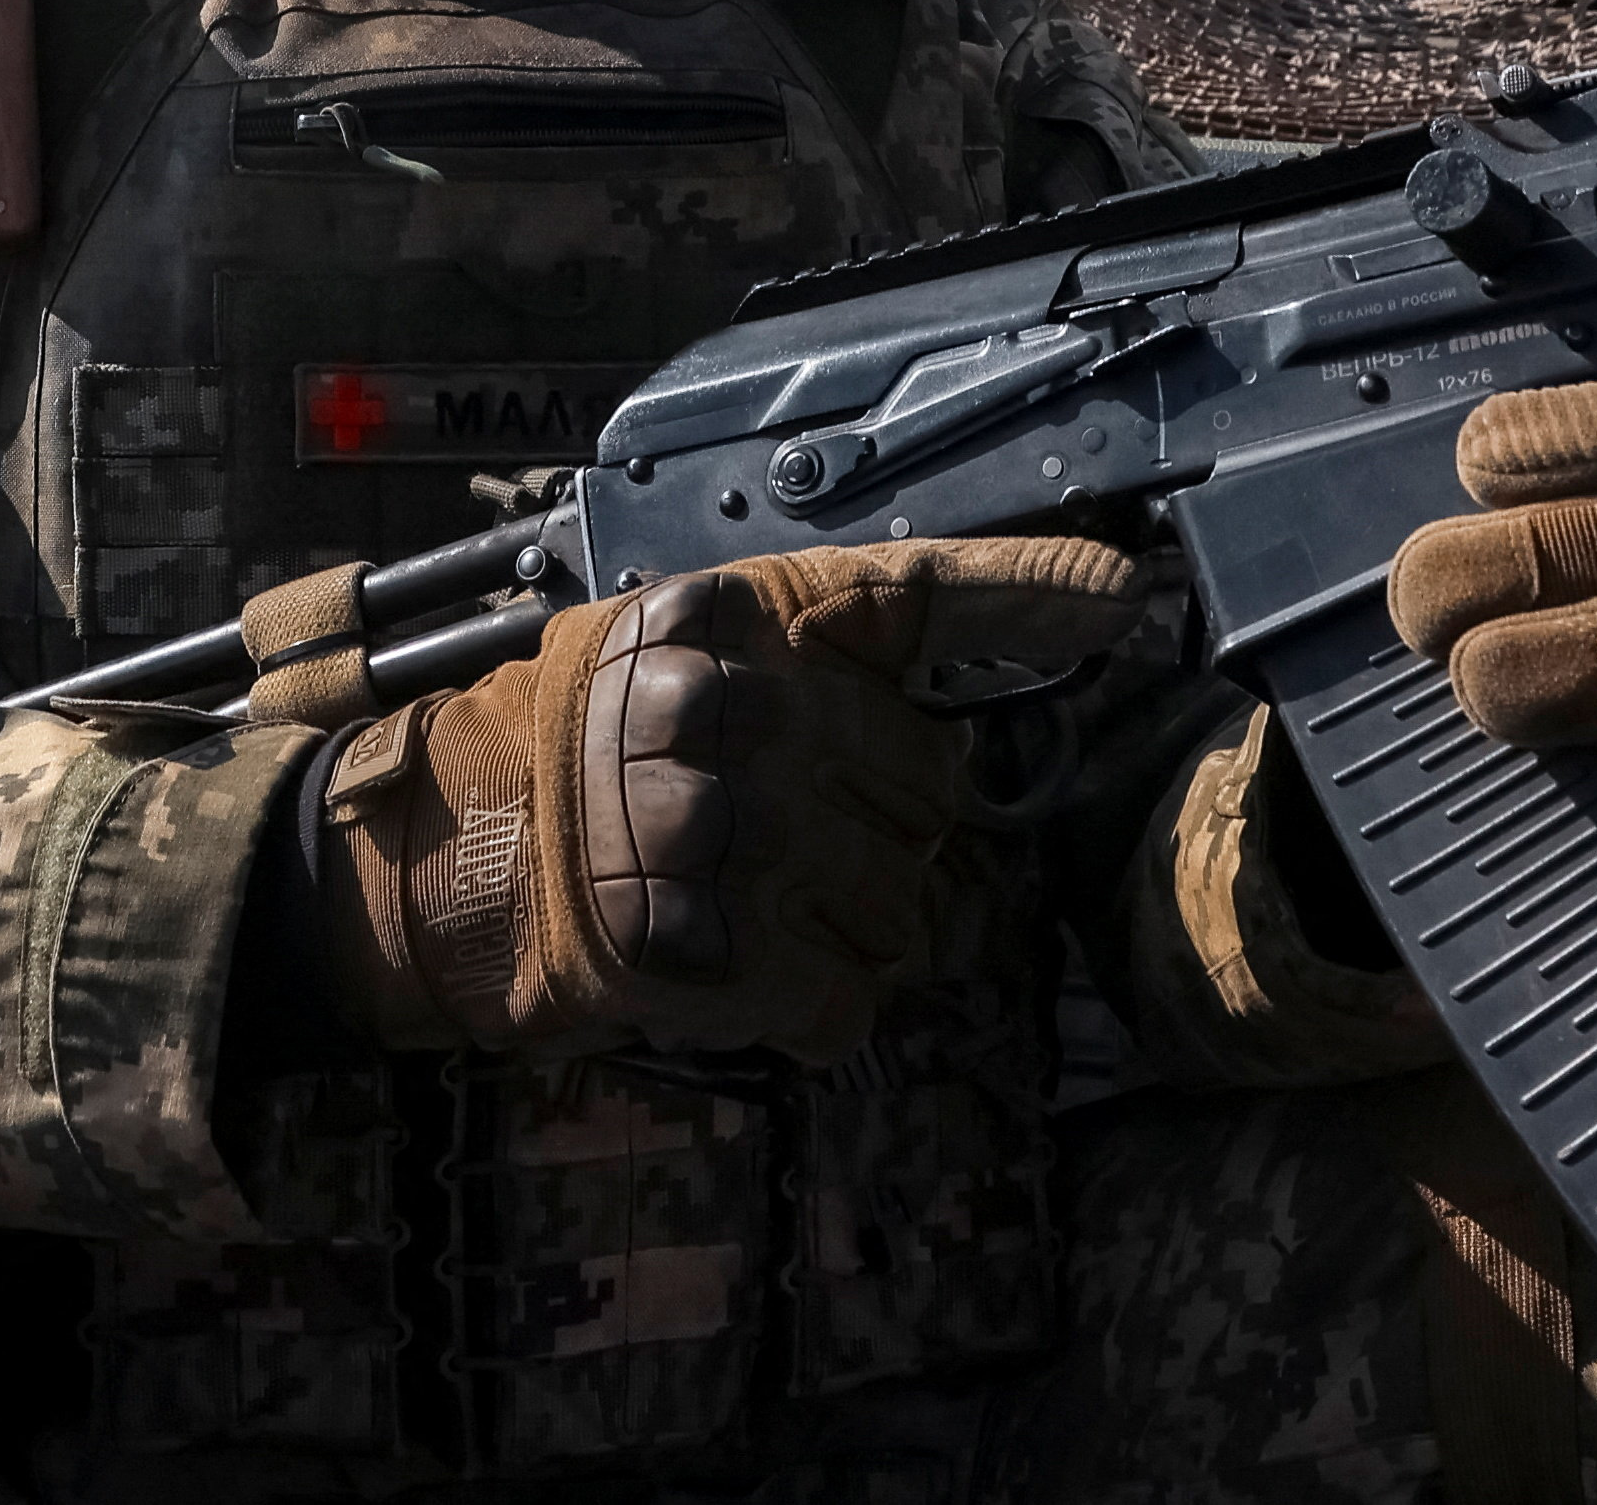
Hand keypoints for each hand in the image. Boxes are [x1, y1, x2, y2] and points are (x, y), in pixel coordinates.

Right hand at [308, 536, 1153, 1062]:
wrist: (473, 855)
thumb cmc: (607, 736)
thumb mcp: (711, 635)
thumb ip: (859, 632)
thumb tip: (1082, 602)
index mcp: (737, 622)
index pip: (916, 591)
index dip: (1029, 591)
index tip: (1123, 596)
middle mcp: (740, 718)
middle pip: (932, 791)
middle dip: (886, 824)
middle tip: (791, 822)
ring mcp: (729, 841)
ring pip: (906, 911)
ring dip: (855, 924)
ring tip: (760, 895)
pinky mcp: (714, 956)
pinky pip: (850, 1004)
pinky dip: (813, 1005)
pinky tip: (749, 960)